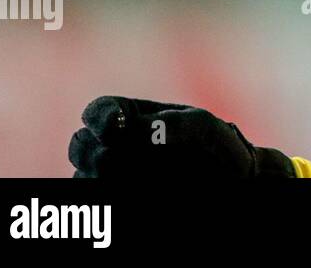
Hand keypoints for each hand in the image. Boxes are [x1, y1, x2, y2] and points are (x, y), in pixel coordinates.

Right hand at [68, 96, 294, 177]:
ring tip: (144, 176)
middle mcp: (113, 144)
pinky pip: (95, 200)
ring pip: (84, 176)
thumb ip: (166, 123)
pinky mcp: (113, 198)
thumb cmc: (215, 146)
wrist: (229, 182)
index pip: (98, 111)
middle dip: (99, 151)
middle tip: (123, 158)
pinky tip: (143, 188)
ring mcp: (110, 174)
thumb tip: (129, 128)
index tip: (114, 127)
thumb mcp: (200, 125)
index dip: (99, 117)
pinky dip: (110, 193)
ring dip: (106, 175)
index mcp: (131, 116)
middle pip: (81, 146)